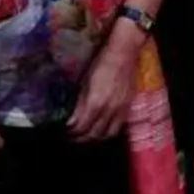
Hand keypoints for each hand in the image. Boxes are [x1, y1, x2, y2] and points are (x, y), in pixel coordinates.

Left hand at [66, 25, 141, 141]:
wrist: (123, 54)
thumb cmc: (100, 64)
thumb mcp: (84, 83)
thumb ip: (79, 104)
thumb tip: (71, 120)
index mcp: (96, 103)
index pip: (81, 127)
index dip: (72, 132)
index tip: (65, 131)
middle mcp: (109, 110)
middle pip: (94, 134)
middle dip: (81, 138)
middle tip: (72, 136)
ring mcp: (120, 110)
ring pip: (107, 135)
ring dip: (95, 138)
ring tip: (86, 135)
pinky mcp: (128, 108)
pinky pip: (118, 127)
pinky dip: (108, 132)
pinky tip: (101, 128)